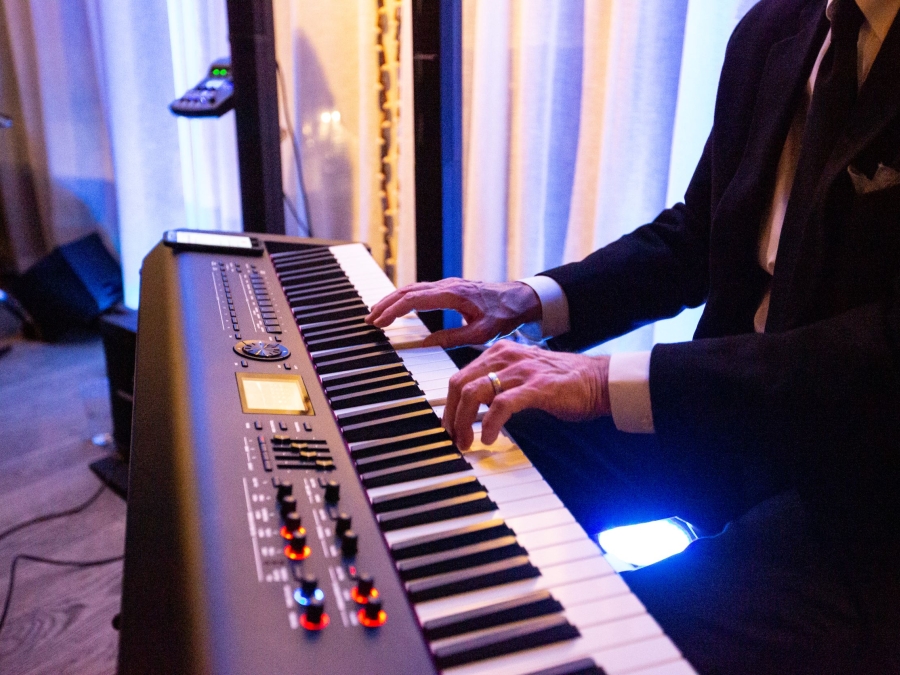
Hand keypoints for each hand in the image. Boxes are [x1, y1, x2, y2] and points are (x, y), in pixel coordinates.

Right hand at [365, 278, 541, 348]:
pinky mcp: (448, 288)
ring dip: (392, 300)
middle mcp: (447, 285)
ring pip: (412, 288)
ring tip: (376, 315)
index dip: (394, 310)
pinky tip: (396, 308)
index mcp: (453, 295)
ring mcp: (447, 284)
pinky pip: (420, 290)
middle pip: (408, 291)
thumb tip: (424, 344)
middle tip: (369, 320)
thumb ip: (452, 339)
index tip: (379, 322)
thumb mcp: (480, 334)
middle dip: (386, 304)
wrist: (519, 298)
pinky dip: (403, 298)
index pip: (414, 299)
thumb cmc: (503, 315)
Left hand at [443, 340, 610, 449]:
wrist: (598, 380)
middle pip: (460, 384)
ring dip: (464, 422)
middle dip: (451, 416)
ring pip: (474, 393)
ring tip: (467, 442)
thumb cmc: (561, 382)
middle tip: (455, 439)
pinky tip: (488, 438)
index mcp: (499, 353)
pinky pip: (501, 405)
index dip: (449, 406)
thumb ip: (498, 383)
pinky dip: (489, 424)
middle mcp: (505, 356)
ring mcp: (521, 370)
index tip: (450, 428)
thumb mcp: (521, 374)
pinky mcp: (536, 387)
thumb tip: (473, 406)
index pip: (460, 377)